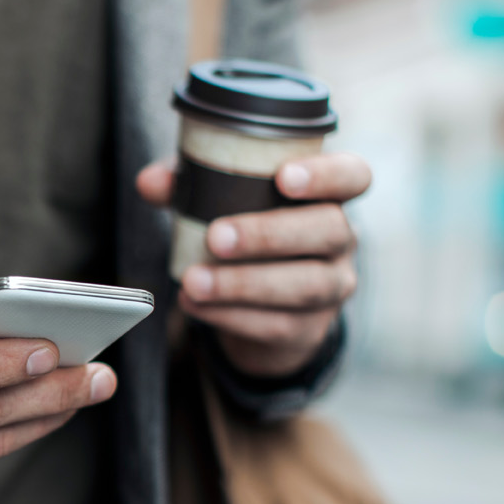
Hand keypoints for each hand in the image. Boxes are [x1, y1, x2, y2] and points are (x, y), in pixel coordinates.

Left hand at [137, 153, 369, 376]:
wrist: (260, 306)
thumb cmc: (243, 231)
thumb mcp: (216, 201)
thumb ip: (188, 184)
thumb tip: (150, 181)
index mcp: (328, 196)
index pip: (353, 176)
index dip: (327, 174)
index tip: (285, 177)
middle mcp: (341, 240)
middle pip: (328, 231)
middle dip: (269, 234)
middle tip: (216, 237)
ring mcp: (332, 287)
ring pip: (305, 284)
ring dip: (244, 283)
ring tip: (194, 280)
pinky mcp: (309, 328)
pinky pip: (278, 324)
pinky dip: (231, 315)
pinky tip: (195, 305)